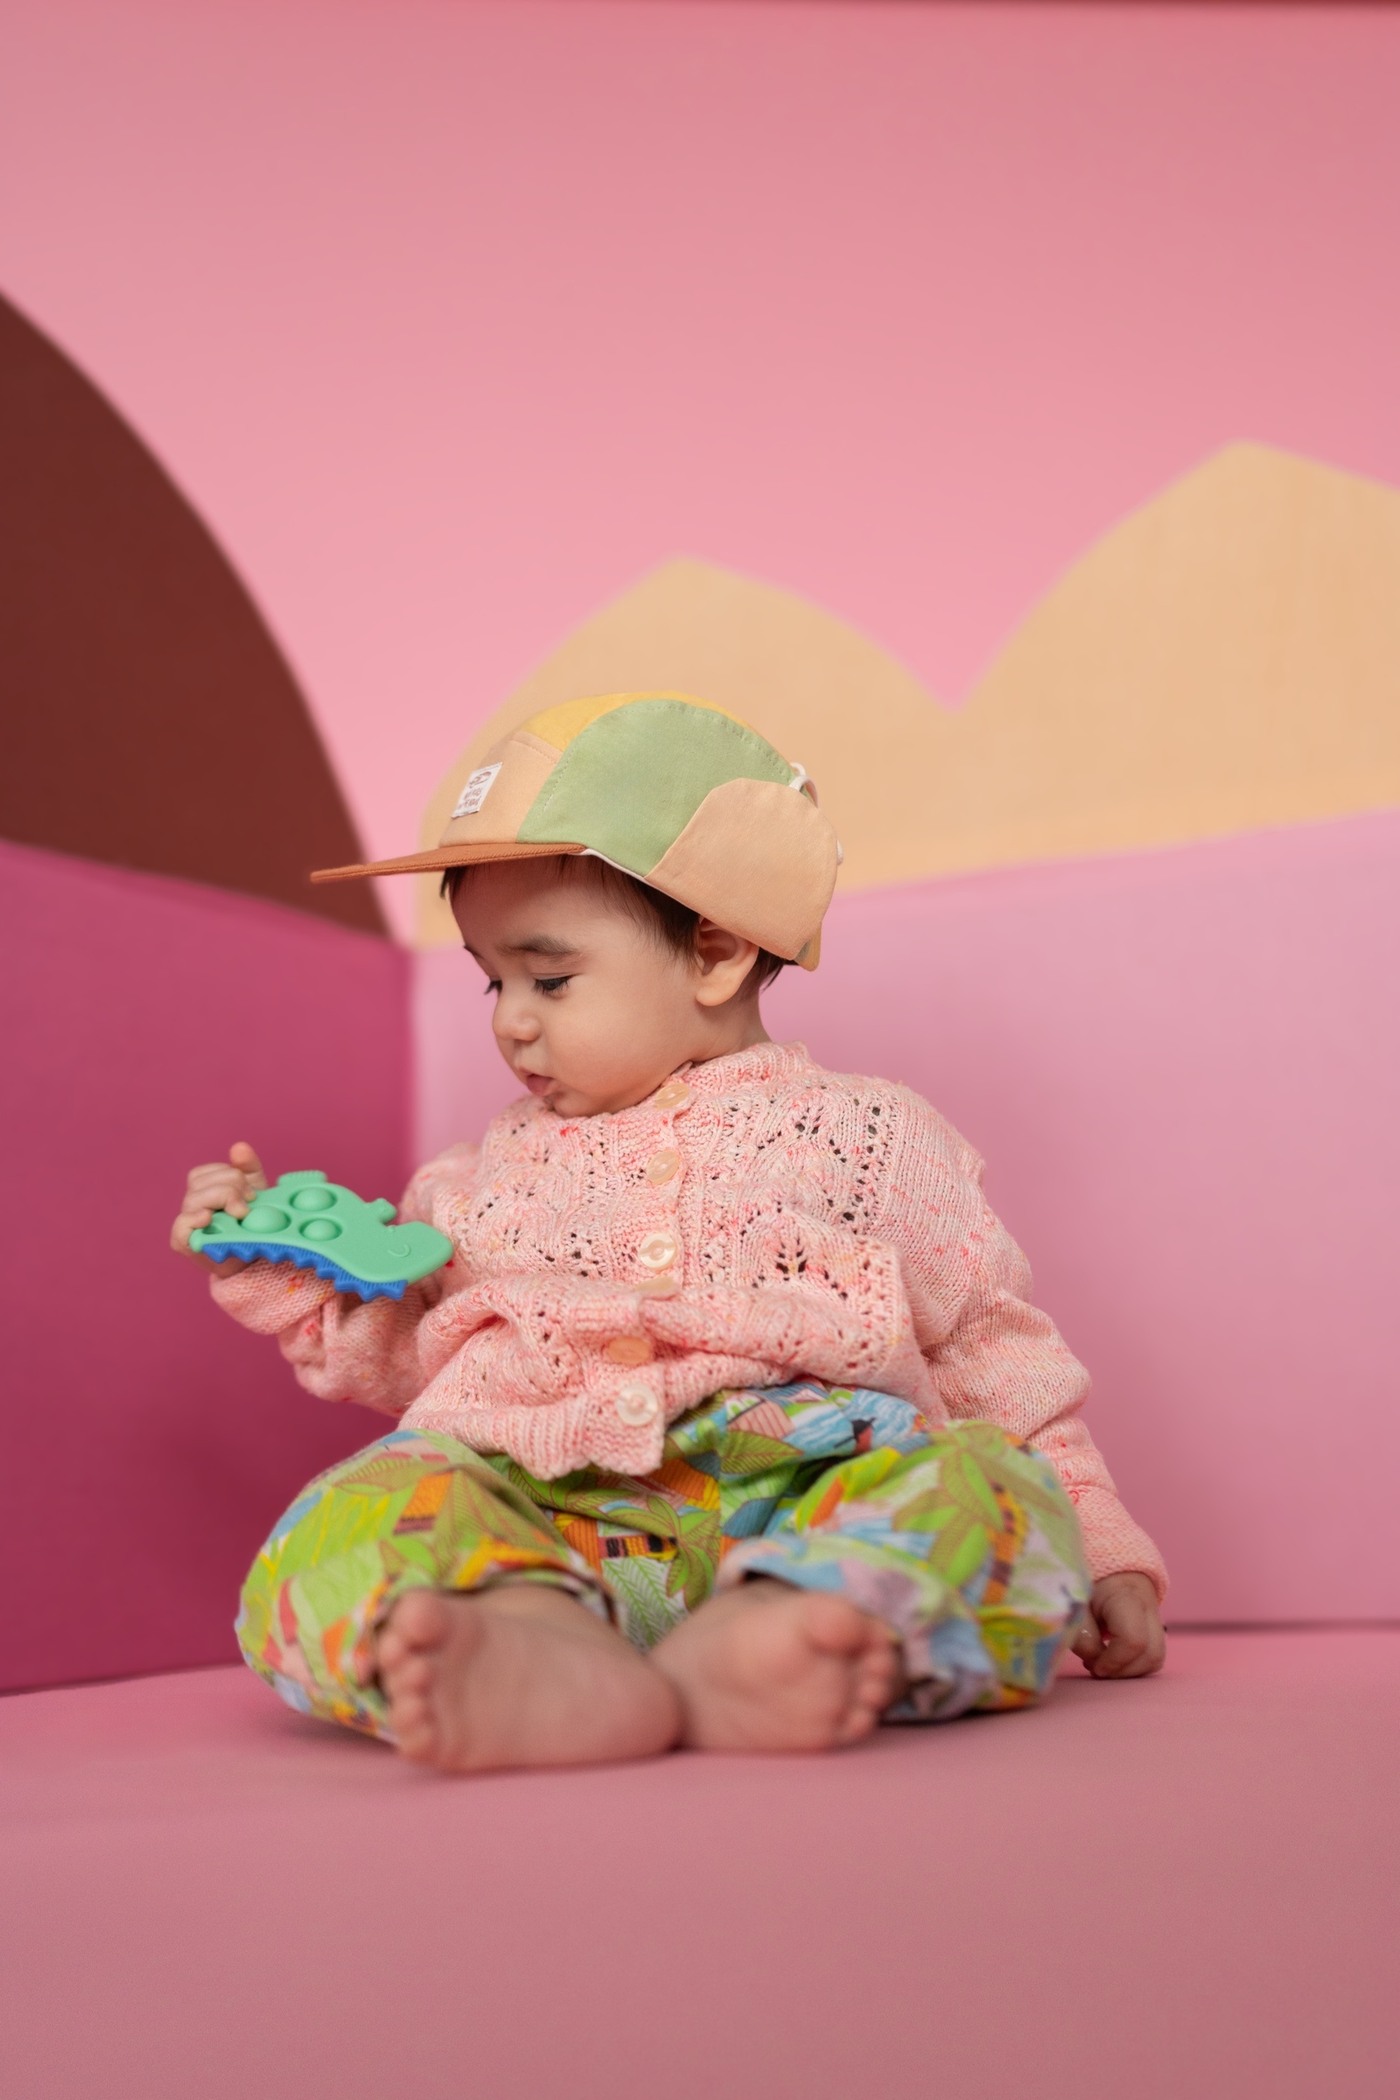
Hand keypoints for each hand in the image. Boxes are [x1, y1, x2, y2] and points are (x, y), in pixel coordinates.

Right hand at [171, 1142, 268, 1264]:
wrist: (255, 1257)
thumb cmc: (252, 1222)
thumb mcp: (256, 1190)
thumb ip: (248, 1167)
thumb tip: (238, 1147)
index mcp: (203, 1190)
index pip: (205, 1173)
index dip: (229, 1176)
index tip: (250, 1193)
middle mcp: (191, 1204)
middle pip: (200, 1183)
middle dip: (230, 1188)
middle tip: (248, 1205)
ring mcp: (186, 1222)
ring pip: (193, 1199)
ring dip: (220, 1201)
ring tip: (240, 1214)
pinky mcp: (184, 1242)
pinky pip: (180, 1226)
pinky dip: (193, 1219)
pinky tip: (208, 1218)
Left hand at [1071, 1570, 1164, 1678]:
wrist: (1102, 1560)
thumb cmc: (1085, 1578)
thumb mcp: (1074, 1600)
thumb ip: (1081, 1632)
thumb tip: (1093, 1659)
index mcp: (1126, 1597)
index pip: (1134, 1641)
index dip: (1114, 1661)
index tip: (1091, 1664)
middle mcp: (1149, 1608)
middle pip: (1152, 1654)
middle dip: (1124, 1671)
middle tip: (1096, 1667)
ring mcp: (1155, 1617)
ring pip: (1156, 1657)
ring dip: (1130, 1670)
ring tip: (1103, 1663)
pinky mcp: (1153, 1626)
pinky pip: (1152, 1653)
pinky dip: (1134, 1663)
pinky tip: (1112, 1657)